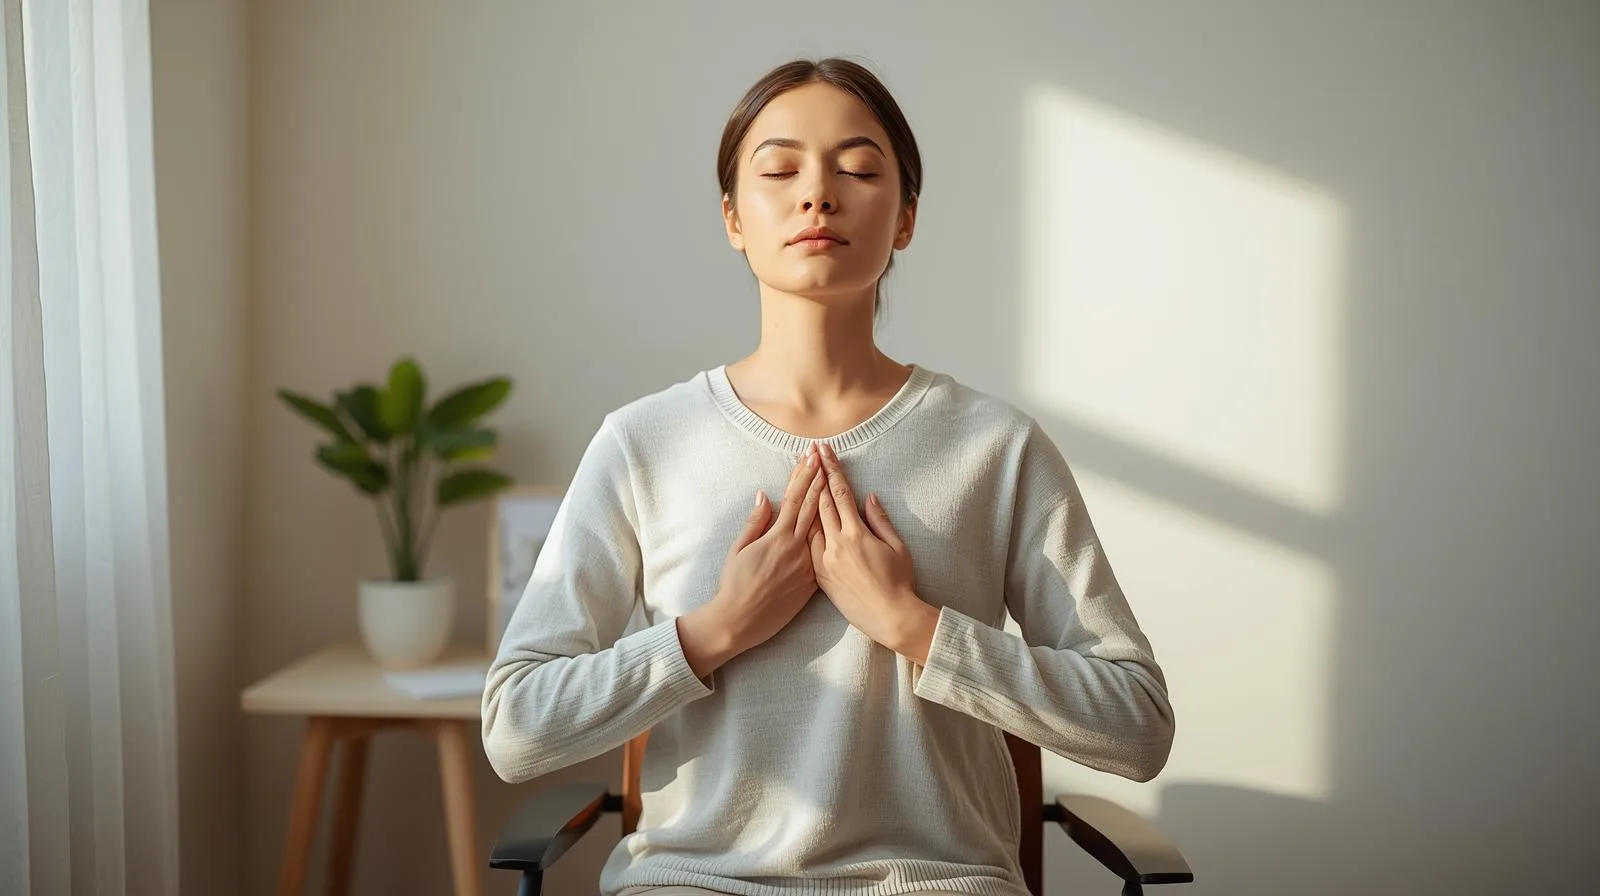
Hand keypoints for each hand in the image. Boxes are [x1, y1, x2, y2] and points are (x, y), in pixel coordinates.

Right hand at [681, 446, 826, 675]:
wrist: (740, 623)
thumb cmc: (734, 585)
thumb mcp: (739, 550)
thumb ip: (755, 522)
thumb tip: (765, 496)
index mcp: (778, 539)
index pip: (796, 499)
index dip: (804, 476)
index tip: (812, 457)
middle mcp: (797, 550)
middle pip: (814, 508)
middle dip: (820, 480)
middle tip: (828, 458)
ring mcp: (808, 566)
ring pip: (823, 529)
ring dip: (829, 504)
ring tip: (836, 482)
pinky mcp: (812, 583)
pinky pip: (824, 554)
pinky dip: (830, 536)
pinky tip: (839, 523)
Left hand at [809, 442, 930, 654]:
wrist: (890, 618)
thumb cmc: (900, 582)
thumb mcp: (897, 547)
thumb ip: (880, 520)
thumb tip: (868, 498)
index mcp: (856, 534)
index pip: (840, 494)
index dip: (831, 470)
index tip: (824, 452)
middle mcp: (836, 545)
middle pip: (820, 503)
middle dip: (814, 476)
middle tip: (807, 455)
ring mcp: (824, 561)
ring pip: (808, 523)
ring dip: (804, 499)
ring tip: (798, 479)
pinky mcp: (819, 577)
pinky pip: (806, 546)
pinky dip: (802, 528)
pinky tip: (796, 516)